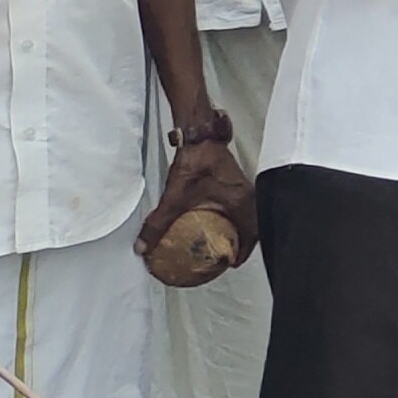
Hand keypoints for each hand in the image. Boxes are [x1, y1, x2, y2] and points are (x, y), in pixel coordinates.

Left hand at [138, 137, 258, 271]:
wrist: (200, 135)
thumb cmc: (197, 161)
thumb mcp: (174, 197)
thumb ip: (158, 224)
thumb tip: (144, 246)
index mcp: (240, 202)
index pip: (252, 233)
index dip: (244, 251)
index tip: (233, 263)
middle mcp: (247, 195)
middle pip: (253, 225)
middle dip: (244, 242)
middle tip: (230, 252)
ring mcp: (243, 186)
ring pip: (248, 214)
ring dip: (240, 228)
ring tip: (226, 238)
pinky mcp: (235, 179)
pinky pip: (241, 203)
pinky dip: (234, 215)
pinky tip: (218, 216)